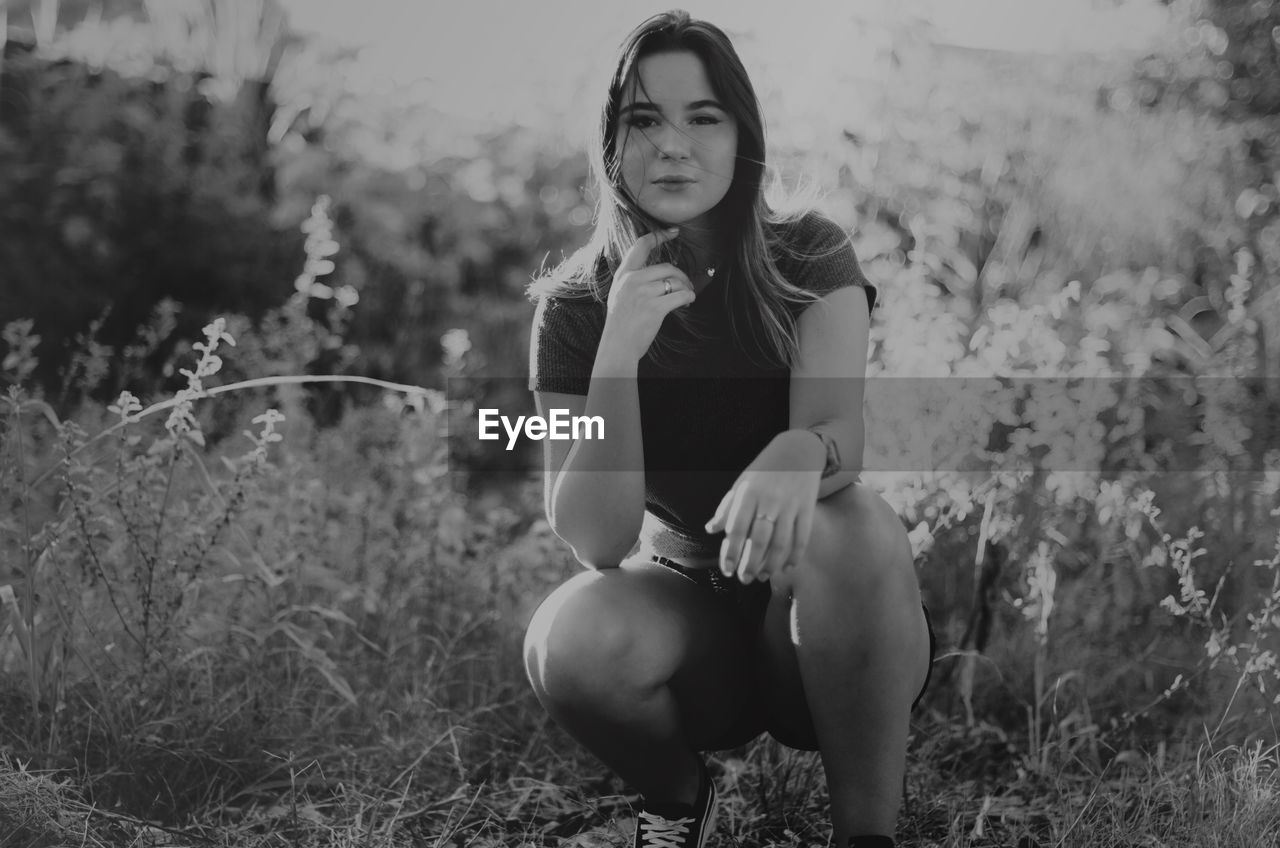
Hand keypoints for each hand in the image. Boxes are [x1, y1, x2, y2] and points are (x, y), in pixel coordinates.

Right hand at [599, 228, 695, 362]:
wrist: (617, 346)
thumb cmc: (621, 323)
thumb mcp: (619, 294)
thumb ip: (633, 281)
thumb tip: (660, 274)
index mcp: (623, 275)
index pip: (641, 245)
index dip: (659, 235)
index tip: (673, 231)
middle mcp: (632, 280)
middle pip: (667, 267)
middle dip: (682, 276)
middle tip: (687, 285)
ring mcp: (643, 293)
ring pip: (676, 281)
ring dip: (686, 288)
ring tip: (687, 297)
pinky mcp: (655, 308)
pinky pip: (681, 295)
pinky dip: (689, 298)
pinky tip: (687, 302)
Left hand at [704, 431, 822, 585]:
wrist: (798, 450)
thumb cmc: (765, 470)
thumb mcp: (742, 483)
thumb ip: (727, 507)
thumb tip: (711, 529)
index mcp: (749, 493)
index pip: (737, 528)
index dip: (731, 552)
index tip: (726, 570)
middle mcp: (770, 500)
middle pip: (760, 539)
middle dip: (750, 563)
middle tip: (744, 579)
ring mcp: (791, 505)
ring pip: (781, 542)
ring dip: (771, 564)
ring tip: (761, 576)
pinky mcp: (808, 508)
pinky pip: (802, 538)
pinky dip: (795, 556)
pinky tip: (786, 568)